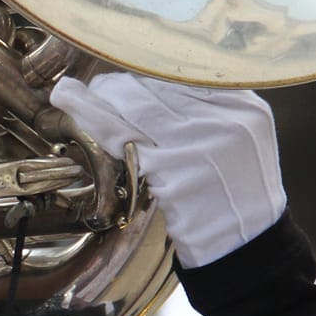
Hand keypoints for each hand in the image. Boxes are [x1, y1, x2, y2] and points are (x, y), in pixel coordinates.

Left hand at [48, 73, 285, 267]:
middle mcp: (226, 122)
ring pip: (136, 110)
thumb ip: (212, 109)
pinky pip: (124, 141)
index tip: (125, 70)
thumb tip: (154, 82)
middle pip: (157, 88)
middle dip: (118, 86)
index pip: (185, 74)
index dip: (147, 70)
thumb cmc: (236, 192)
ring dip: (97, 100)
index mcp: (246, 107)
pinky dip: (96, 125)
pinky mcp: (173, 175)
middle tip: (96, 87)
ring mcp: (199, 148)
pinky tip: (76, 115)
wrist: (246, 245)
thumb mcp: (242, 140)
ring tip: (68, 93)